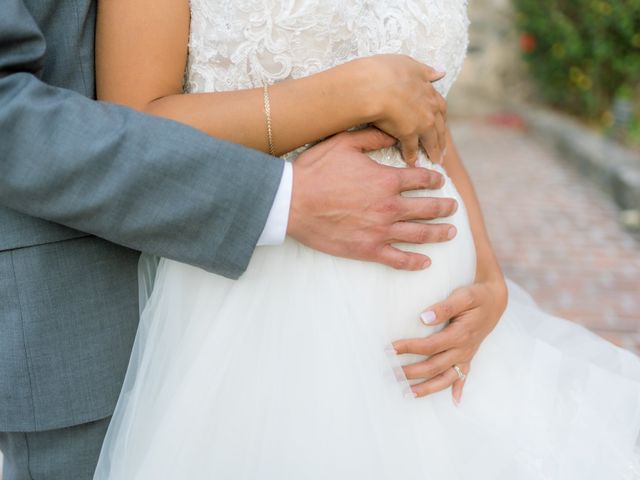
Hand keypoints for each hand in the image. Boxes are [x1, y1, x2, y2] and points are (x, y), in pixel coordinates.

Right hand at [287, 128, 458, 270]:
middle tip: (453, 208)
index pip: (422, 178)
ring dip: (439, 233)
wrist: (292, 203)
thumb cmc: (315, 171)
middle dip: (445, 207)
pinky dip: (415, 262)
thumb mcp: (343, 143)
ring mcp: (381, 230)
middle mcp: (390, 206)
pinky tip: (425, 262)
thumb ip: (371, 137)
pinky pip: (399, 259)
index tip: (440, 180)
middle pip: (428, 208)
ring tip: (451, 232)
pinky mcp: (368, 249)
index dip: (435, 178)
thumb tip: (392, 133)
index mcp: (386, 180)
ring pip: (420, 234)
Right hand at [351, 55, 447, 164]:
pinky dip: (412, 157)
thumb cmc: (388, 71)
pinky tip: (412, 163)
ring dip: (433, 151)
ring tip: (434, 161)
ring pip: (431, 141)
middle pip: (439, 128)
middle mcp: (430, 109)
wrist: (375, 85)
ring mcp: (421, 123)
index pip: (440, 109)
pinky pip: (412, 149)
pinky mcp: (408, 134)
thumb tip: (441, 72)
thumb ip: (426, 71)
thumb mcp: (411, 65)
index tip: (441, 126)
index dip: (440, 119)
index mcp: (430, 92)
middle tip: (442, 151)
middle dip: (441, 140)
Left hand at [392, 278, 507, 402]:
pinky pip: (463, 377)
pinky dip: (459, 390)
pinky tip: (454, 402)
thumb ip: (445, 307)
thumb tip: (423, 317)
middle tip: (390, 373)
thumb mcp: (463, 296)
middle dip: (411, 372)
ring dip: (427, 388)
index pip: (430, 346)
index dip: (409, 348)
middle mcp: (464, 349)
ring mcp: (466, 356)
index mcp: (460, 335)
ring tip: (407, 394)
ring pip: (446, 378)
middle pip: (434, 366)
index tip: (390, 348)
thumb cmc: (476, 296)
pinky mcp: (469, 357)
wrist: (495, 300)